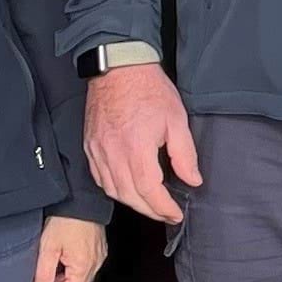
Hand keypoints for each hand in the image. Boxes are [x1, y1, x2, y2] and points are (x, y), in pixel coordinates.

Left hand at [31, 216, 107, 281]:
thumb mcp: (48, 248)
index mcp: (83, 266)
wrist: (81, 198)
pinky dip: (69, 278)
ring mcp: (97, 256)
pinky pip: (83, 271)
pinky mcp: (96, 249)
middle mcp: (94, 264)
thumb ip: (43, 275)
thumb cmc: (66, 218)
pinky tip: (57, 279)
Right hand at [83, 63, 198, 222]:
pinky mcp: (89, 146)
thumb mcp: (177, 120)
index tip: (175, 214)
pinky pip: (99, 178)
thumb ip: (185, 155)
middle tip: (166, 214)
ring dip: (132, 202)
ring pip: (112, 190)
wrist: (119, 68)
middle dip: (149, 210)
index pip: (149, 191)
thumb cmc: (149, 90)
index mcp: (136, 148)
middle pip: (129, 196)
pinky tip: (127, 188)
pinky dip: (114, 189)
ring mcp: (97, 151)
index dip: (163, 208)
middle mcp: (113, 154)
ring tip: (150, 204)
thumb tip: (192, 180)